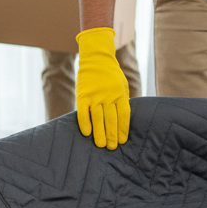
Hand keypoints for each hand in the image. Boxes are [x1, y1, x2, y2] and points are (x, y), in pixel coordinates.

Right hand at [75, 27, 129, 149]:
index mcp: (120, 94)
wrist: (97, 59)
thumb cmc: (112, 76)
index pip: (123, 115)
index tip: (122, 141)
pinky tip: (87, 133)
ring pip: (97, 118)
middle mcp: (108, 96)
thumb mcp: (123, 86)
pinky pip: (83, 111)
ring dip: (99, 133)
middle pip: (111, 119)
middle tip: (111, 148)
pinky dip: (84, 122)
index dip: (122, 129)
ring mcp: (95, 95)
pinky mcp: (82, 95)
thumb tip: (123, 121)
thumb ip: (123, 101)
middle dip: (111, 135)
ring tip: (101, 145)